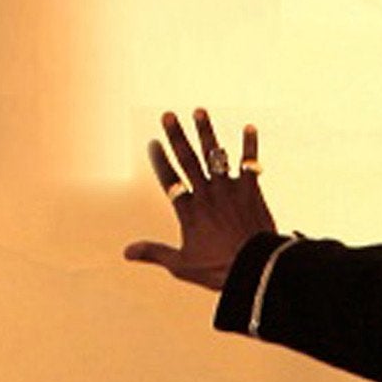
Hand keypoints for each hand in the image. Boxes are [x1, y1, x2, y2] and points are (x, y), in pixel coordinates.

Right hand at [123, 107, 275, 291]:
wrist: (254, 268)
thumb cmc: (218, 269)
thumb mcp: (181, 265)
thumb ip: (154, 253)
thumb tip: (127, 252)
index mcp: (188, 211)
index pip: (169, 179)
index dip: (160, 160)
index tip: (153, 142)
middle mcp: (206, 194)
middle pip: (188, 159)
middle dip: (177, 136)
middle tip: (169, 115)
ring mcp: (229, 190)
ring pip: (215, 154)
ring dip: (206, 132)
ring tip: (199, 112)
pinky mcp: (250, 191)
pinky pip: (249, 163)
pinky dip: (249, 145)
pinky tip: (249, 127)